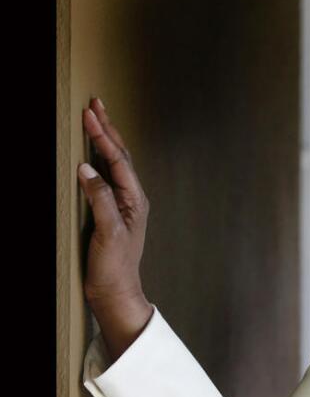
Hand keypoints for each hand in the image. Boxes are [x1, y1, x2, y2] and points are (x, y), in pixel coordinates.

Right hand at [78, 97, 149, 307]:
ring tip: (95, 119)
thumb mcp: (107, 231)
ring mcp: (122, 204)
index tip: (90, 114)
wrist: (115, 292)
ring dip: (104, 140)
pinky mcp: (110, 211)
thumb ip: (100, 199)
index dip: (103, 135)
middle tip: (95, 104)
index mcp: (135, 199)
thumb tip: (87, 169)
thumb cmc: (114, 266)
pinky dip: (98, 159)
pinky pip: (105, 177)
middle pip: (119, 155)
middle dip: (107, 128)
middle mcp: (131, 197)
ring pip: (113, 164)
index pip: (118, 159)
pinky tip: (91, 153)